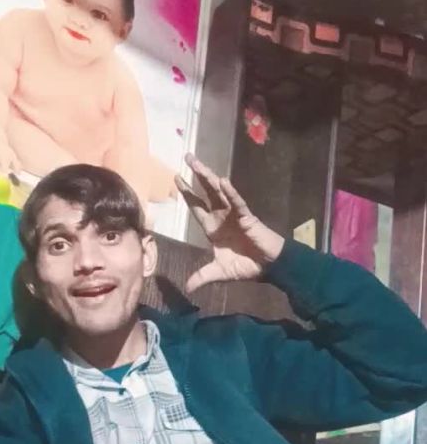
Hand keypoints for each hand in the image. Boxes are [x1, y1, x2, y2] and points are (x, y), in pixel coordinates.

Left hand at [175, 154, 284, 290]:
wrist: (268, 267)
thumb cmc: (246, 265)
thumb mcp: (219, 272)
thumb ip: (203, 276)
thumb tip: (187, 287)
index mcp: (213, 228)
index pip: (197, 206)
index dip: (187, 193)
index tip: (176, 178)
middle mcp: (221, 216)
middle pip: (206, 192)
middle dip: (196, 175)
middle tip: (187, 156)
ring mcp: (234, 214)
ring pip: (219, 192)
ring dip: (209, 177)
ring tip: (198, 164)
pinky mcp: (247, 216)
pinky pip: (237, 202)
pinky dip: (230, 192)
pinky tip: (223, 181)